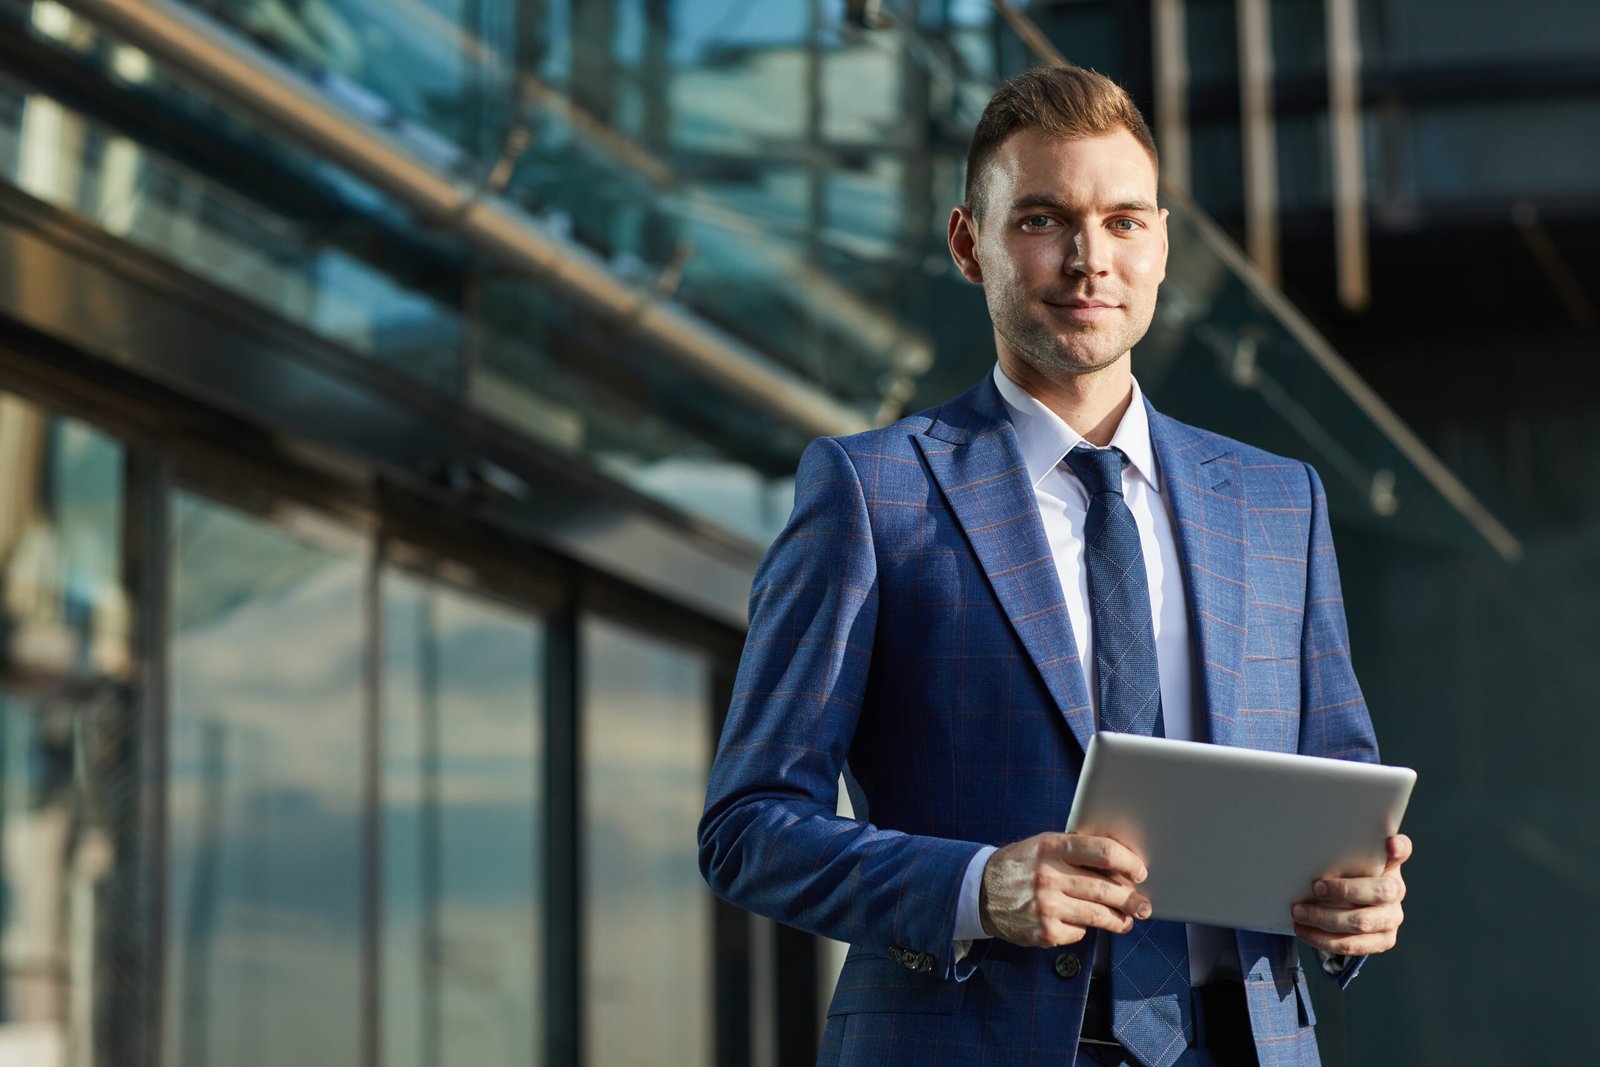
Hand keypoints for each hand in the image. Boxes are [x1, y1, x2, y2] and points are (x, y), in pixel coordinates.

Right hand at [979, 831, 1151, 947]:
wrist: (980, 891)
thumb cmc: (1022, 865)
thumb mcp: (1043, 846)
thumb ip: (1076, 851)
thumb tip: (1121, 865)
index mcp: (1052, 847)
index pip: (1102, 851)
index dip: (1128, 862)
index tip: (1140, 871)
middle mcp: (1049, 876)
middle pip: (1107, 889)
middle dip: (1132, 900)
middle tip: (1144, 906)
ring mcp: (1047, 906)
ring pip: (1099, 916)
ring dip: (1119, 920)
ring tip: (1127, 920)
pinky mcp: (1044, 931)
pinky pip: (1079, 932)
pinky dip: (1085, 929)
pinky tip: (1082, 923)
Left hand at [1293, 833, 1410, 955]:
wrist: (1351, 904)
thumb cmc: (1344, 875)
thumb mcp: (1344, 860)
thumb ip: (1339, 852)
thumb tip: (1314, 843)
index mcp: (1390, 865)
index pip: (1402, 850)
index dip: (1398, 848)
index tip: (1390, 845)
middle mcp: (1396, 891)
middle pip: (1380, 892)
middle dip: (1345, 891)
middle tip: (1315, 888)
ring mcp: (1392, 918)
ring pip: (1362, 922)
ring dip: (1326, 918)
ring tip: (1299, 912)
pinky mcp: (1383, 940)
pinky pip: (1354, 945)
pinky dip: (1325, 940)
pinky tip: (1305, 931)